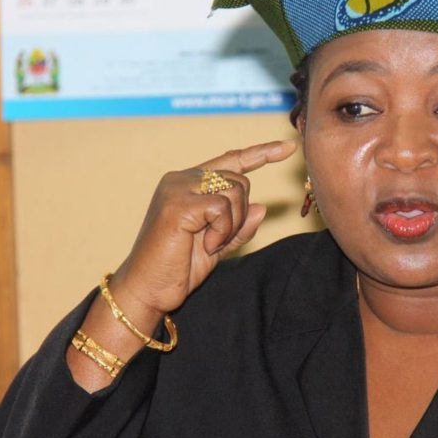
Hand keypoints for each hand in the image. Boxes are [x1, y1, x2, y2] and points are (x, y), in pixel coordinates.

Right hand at [108, 140, 296, 315]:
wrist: (148, 289)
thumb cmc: (179, 267)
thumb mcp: (219, 244)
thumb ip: (239, 225)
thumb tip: (262, 207)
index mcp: (190, 183)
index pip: (231, 160)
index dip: (261, 153)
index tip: (288, 148)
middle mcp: (181, 178)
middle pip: (239, 181)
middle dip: (240, 214)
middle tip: (217, 240)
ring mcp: (177, 188)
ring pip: (234, 191)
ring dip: (231, 225)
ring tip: (208, 243)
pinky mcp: (177, 203)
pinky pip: (222, 207)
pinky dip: (222, 231)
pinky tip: (205, 244)